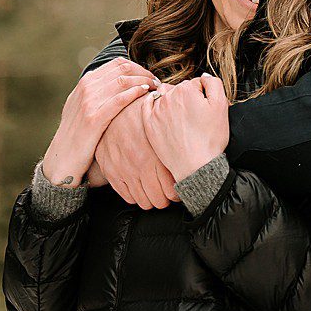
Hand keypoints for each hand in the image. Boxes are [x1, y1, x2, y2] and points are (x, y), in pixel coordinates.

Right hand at [40, 59, 157, 187]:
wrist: (62, 157)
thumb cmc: (77, 133)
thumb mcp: (82, 106)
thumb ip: (97, 92)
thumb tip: (119, 83)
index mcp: (85, 82)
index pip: (117, 64)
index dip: (138, 67)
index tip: (149, 76)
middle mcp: (86, 88)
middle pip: (122, 69)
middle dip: (144, 73)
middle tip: (156, 82)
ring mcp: (88, 102)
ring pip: (122, 81)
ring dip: (143, 81)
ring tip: (155, 88)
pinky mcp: (93, 119)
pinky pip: (118, 100)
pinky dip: (134, 93)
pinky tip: (145, 94)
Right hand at [95, 92, 179, 208]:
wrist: (113, 109)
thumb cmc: (141, 114)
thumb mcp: (164, 121)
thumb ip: (177, 140)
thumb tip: (199, 150)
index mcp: (156, 154)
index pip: (173, 190)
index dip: (179, 194)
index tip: (180, 190)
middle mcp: (140, 164)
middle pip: (159, 200)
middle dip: (166, 200)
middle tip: (169, 195)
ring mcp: (125, 169)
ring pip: (143, 202)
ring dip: (152, 200)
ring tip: (156, 194)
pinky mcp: (111, 171)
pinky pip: (127, 196)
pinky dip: (136, 197)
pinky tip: (141, 190)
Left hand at [144, 75, 229, 181]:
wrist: (196, 165)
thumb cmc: (210, 139)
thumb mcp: (221, 106)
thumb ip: (213, 83)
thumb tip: (203, 77)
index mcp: (186, 90)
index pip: (196, 83)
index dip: (204, 95)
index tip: (206, 108)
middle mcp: (168, 97)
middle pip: (180, 88)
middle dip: (188, 97)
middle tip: (196, 114)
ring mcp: (156, 111)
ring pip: (164, 95)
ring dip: (171, 99)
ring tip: (181, 114)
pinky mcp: (149, 124)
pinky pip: (147, 105)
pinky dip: (153, 103)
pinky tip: (161, 110)